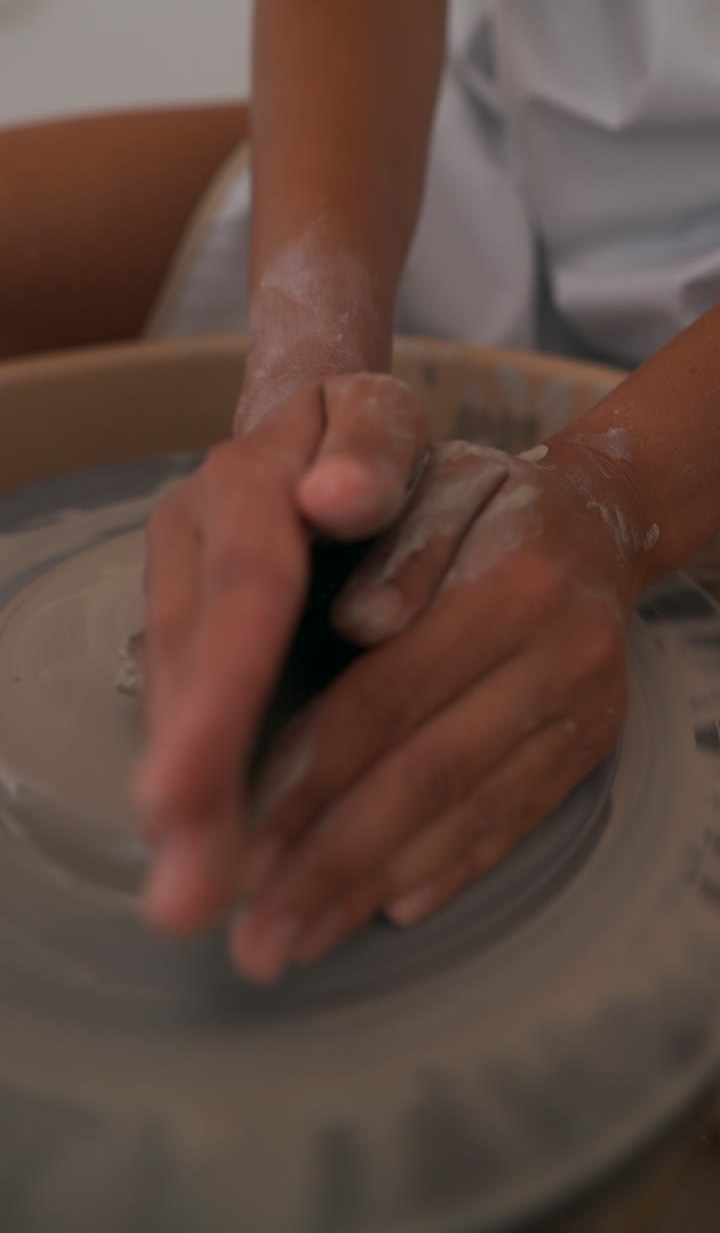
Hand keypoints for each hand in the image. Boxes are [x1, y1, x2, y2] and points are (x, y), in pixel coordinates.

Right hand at [132, 372, 428, 931]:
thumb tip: (338, 498)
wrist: (319, 435)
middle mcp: (198, 545)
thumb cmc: (365, 435)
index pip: (243, 592)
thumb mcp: (379, 416)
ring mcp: (189, 592)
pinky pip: (197, 714)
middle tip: (186, 896)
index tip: (185, 792)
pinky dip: (205, 788)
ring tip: (191, 901)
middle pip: (191, 667)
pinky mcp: (198, 636)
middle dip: (189, 780)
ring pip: (180, 701)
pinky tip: (210, 857)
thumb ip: (370, 447)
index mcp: (247, 485)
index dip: (219, 692)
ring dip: (188, 806)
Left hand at [232, 439, 649, 980]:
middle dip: (331, 862)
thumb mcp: (436, 485)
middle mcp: (561, 652)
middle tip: (255, 939)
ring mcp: (585, 707)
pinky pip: (519, 820)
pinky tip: (388, 911)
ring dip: (376, 886)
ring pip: (470, 812)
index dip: (308, 777)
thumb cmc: (483, 500)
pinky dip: (451, 870)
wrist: (600, 518)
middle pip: (427, 773)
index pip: (388, 695)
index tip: (236, 846)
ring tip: (297, 941)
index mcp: (511, 582)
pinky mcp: (594, 745)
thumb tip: (356, 626)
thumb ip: (397, 550)